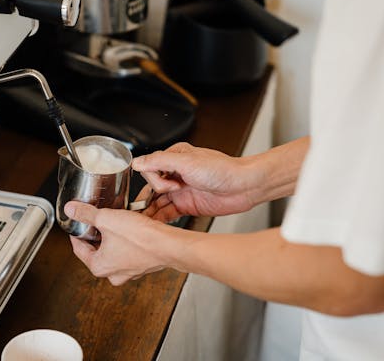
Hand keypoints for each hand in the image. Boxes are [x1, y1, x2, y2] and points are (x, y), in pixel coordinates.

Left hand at [65, 201, 180, 285]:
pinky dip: (126, 241)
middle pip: (96, 250)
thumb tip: (71, 209)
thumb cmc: (140, 238)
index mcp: (99, 267)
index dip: (76, 232)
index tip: (77, 222)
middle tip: (96, 219)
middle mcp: (113, 274)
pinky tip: (130, 228)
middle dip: (95, 234)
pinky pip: (128, 252)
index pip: (78, 248)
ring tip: (114, 222)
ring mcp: (129, 271)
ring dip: (112, 237)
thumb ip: (86, 214)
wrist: (169, 245)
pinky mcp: (142, 265)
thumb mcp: (106, 219)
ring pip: (113, 251)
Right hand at [133, 142, 261, 221]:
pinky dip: (160, 219)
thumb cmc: (223, 169)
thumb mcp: (187, 161)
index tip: (168, 187)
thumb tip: (137, 162)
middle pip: (151, 187)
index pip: (150, 169)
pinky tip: (155, 225)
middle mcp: (176, 174)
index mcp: (174, 158)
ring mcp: (181, 191)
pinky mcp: (187, 205)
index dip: (155, 181)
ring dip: (150, 211)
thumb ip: (160, 161)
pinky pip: (168, 213)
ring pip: (158, 202)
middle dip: (148, 199)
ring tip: (143, 222)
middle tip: (146, 210)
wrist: (245, 186)